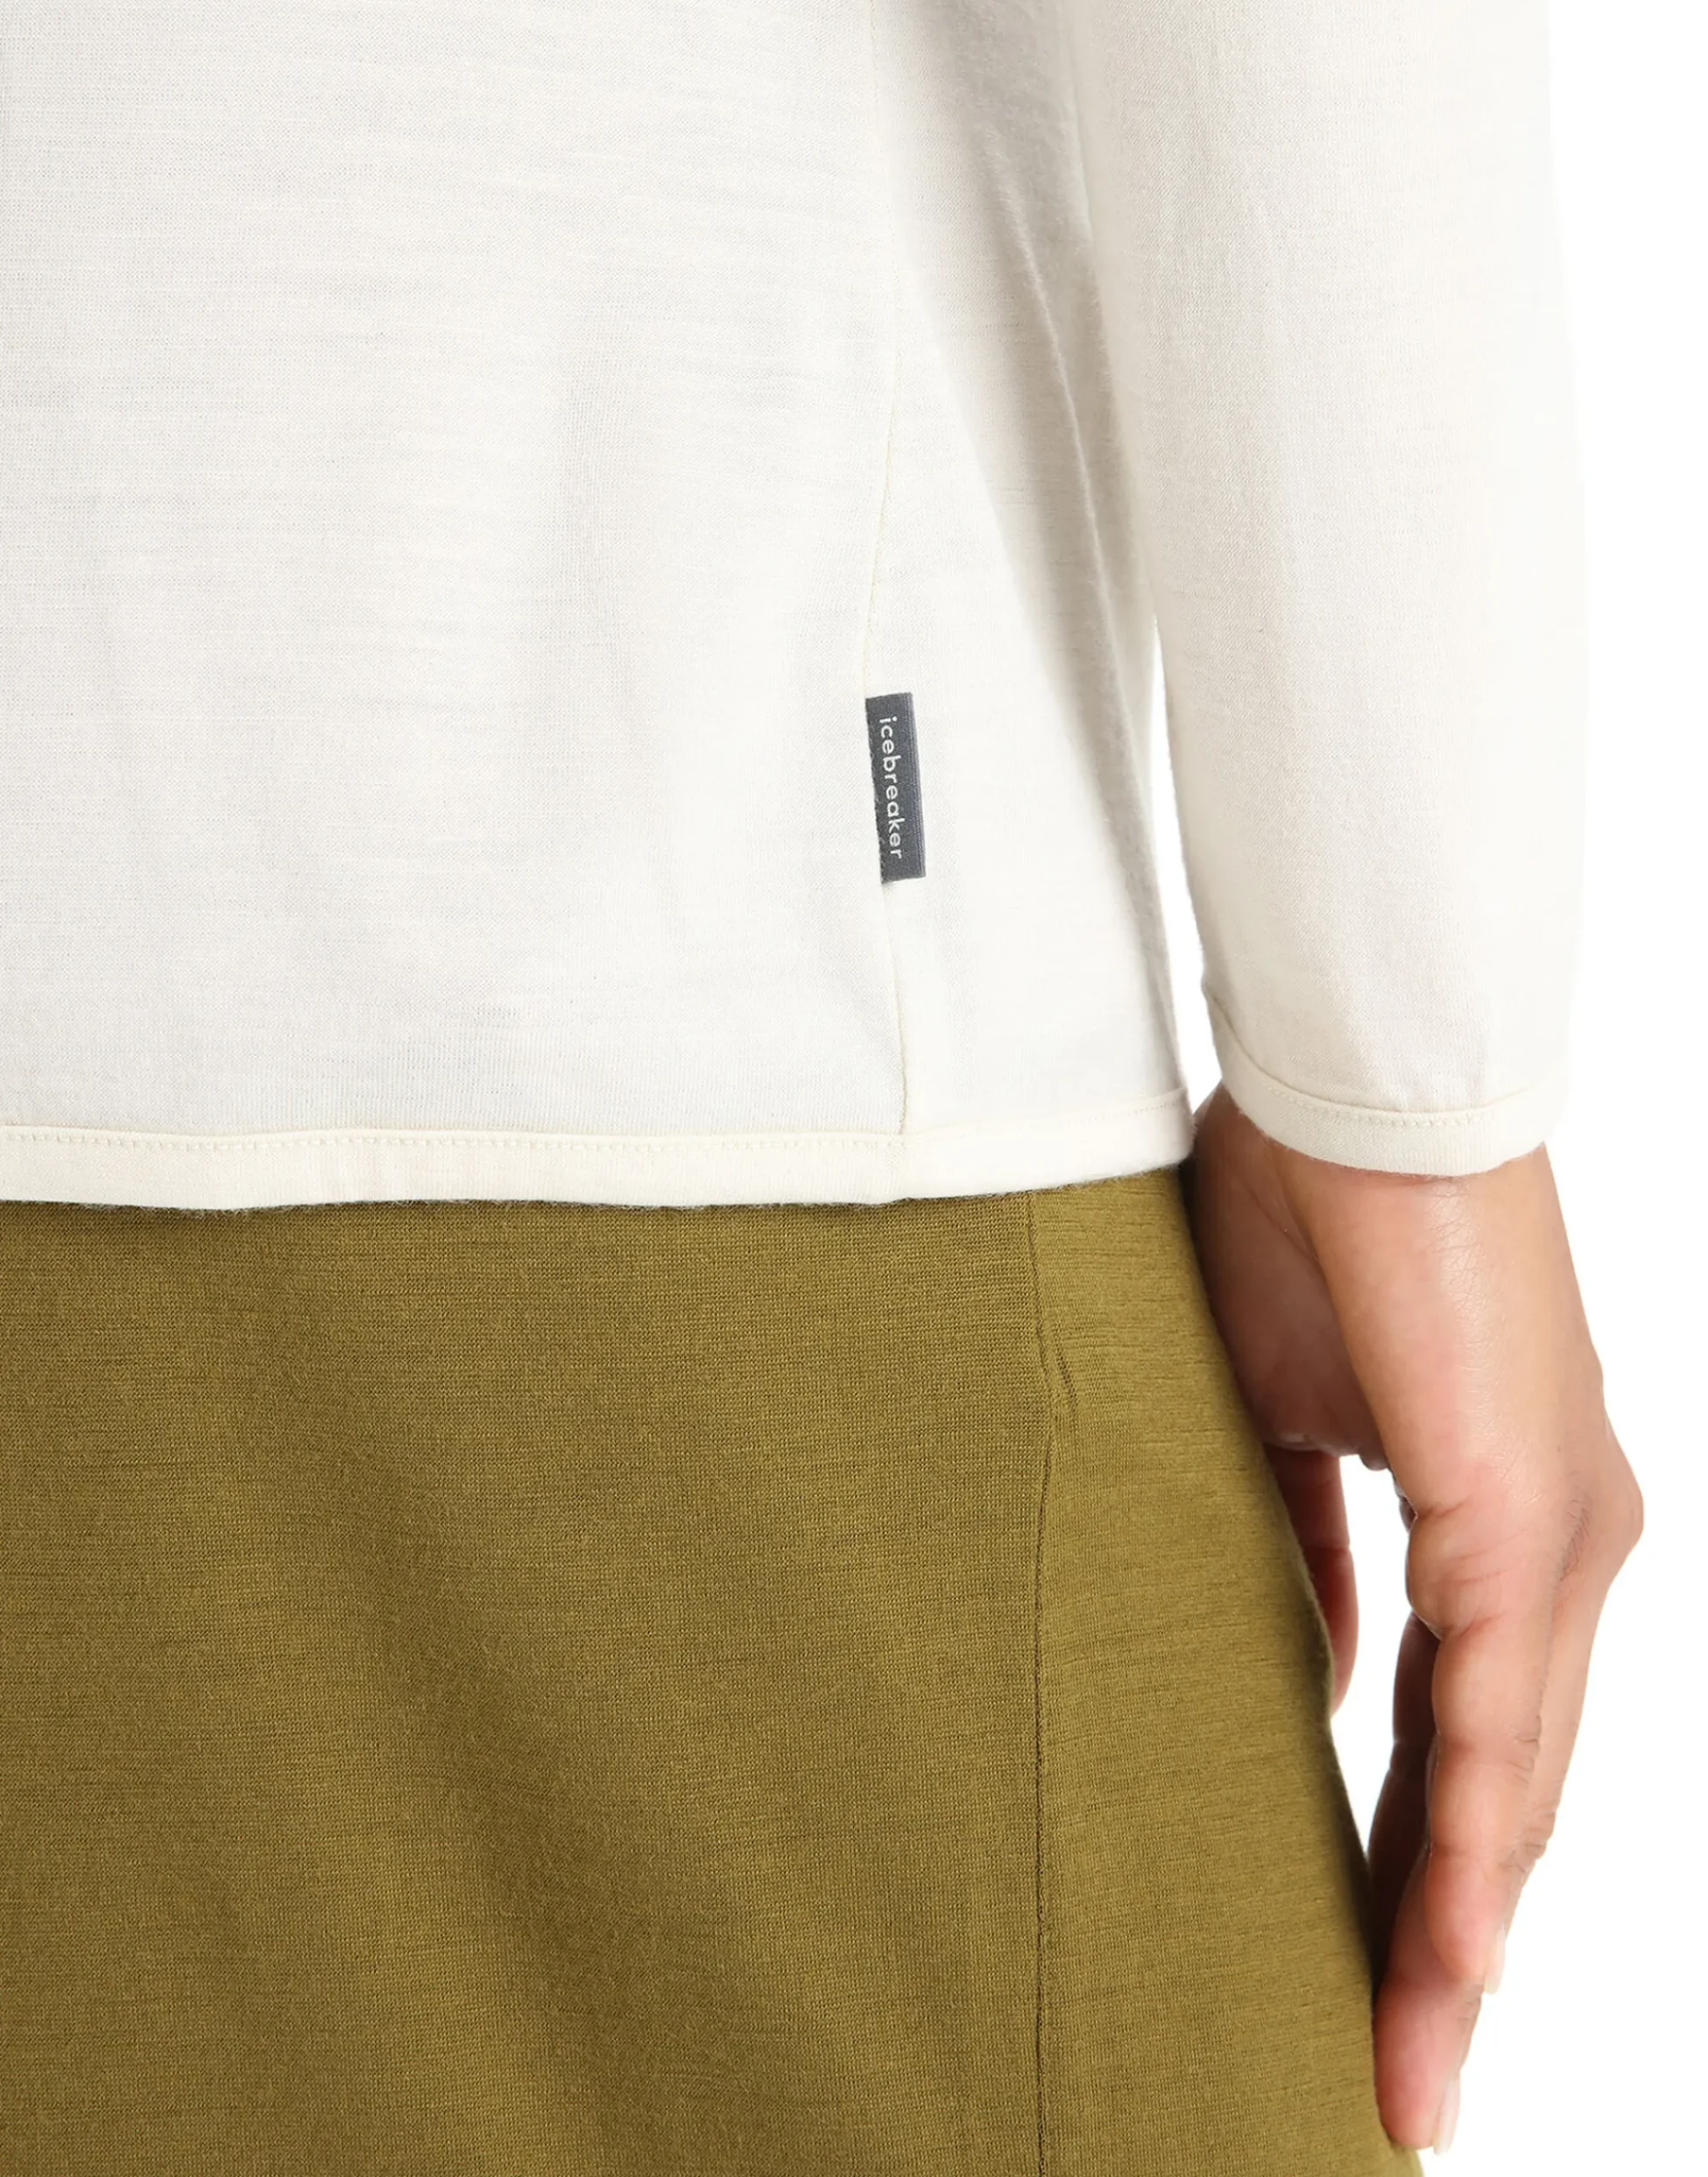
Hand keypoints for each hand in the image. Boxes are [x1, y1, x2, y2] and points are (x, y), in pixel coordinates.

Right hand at [1180, 1085, 1641, 2153]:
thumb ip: (1317, 1550)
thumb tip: (1318, 1666)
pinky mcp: (1520, 1508)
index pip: (1471, 1732)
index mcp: (1513, 1521)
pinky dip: (1467, 1833)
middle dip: (1448, 1940)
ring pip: (1517, 1776)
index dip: (1428, 1861)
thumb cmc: (1308, 1223)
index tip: (1375, 1971)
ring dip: (1459, 1929)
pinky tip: (1443, 1941)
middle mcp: (1566, 1546)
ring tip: (1405, 2056)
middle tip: (1395, 2071)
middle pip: (1510, 1787)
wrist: (1352, 1091)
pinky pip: (1494, 1707)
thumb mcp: (1288, 1422)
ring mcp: (1557, 1533)